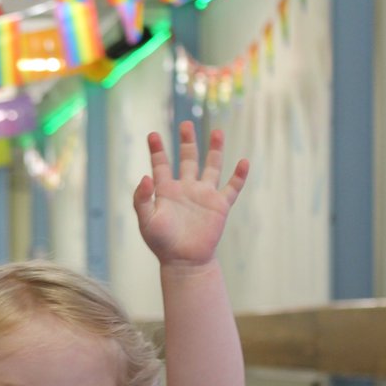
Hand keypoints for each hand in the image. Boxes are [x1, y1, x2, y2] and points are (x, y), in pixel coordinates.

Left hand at [132, 121, 249, 266]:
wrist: (184, 262)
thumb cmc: (162, 243)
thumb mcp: (146, 221)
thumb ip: (142, 199)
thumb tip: (145, 176)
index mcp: (166, 191)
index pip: (161, 165)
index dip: (157, 150)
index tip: (152, 134)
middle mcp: (186, 188)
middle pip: (188, 159)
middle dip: (187, 142)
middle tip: (185, 124)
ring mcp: (204, 195)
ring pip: (212, 167)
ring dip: (215, 150)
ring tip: (217, 131)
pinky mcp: (220, 206)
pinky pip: (232, 188)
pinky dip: (239, 176)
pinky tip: (243, 162)